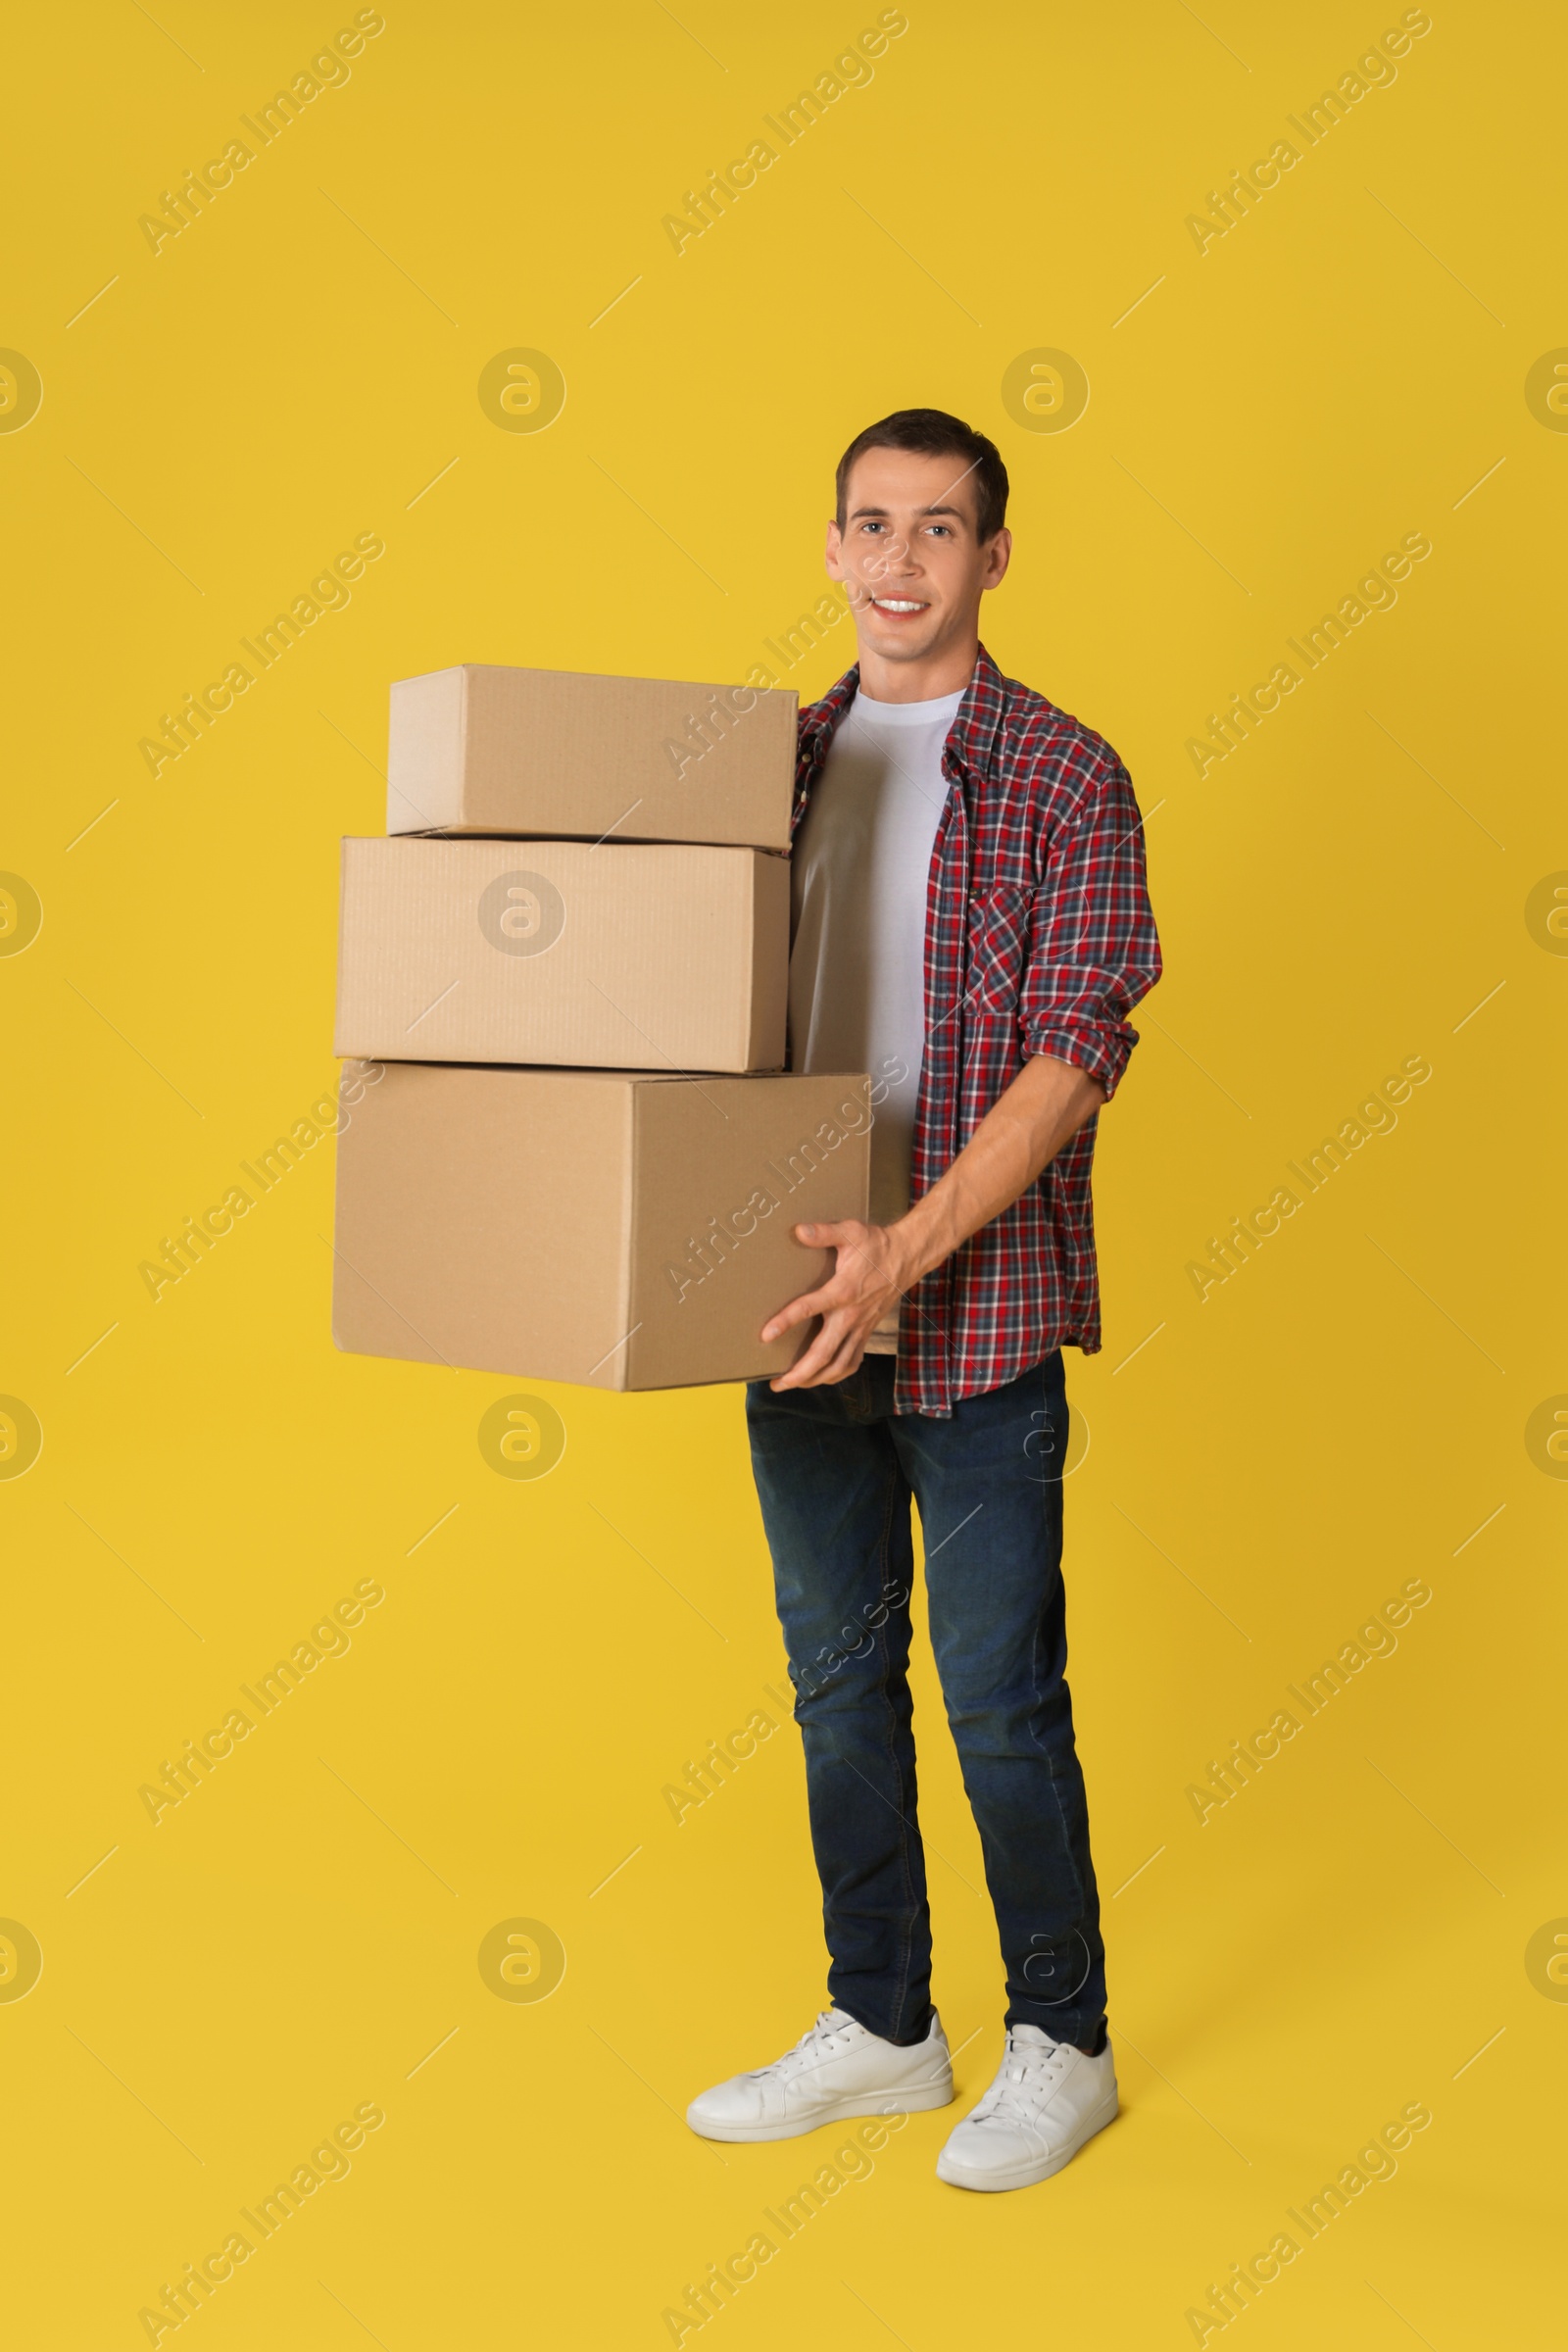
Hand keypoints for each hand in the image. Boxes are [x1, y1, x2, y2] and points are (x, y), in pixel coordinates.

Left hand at [761, 1219, 912, 1389]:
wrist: (908, 1256)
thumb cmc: (876, 1244)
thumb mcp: (850, 1232)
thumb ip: (824, 1233)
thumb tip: (798, 1231)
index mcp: (843, 1290)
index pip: (809, 1309)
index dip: (786, 1322)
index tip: (766, 1335)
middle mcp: (851, 1315)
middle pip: (824, 1353)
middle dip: (800, 1372)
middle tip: (777, 1383)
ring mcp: (861, 1327)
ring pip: (839, 1364)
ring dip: (815, 1379)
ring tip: (793, 1384)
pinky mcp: (867, 1331)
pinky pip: (853, 1360)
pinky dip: (837, 1373)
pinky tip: (822, 1378)